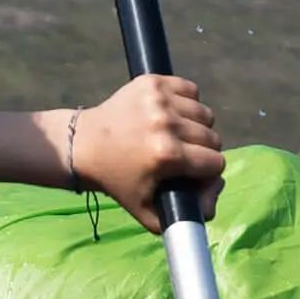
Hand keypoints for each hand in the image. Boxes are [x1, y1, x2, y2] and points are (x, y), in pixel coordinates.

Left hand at [71, 75, 223, 231]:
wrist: (84, 145)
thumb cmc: (118, 180)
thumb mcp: (147, 211)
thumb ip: (185, 217)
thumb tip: (211, 208)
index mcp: (167, 155)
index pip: (216, 162)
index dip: (207, 172)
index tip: (194, 172)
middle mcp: (166, 124)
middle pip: (213, 137)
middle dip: (203, 150)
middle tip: (184, 155)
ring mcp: (159, 99)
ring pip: (204, 113)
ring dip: (196, 126)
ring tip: (177, 134)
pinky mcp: (153, 81)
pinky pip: (190, 90)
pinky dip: (186, 102)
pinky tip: (171, 113)